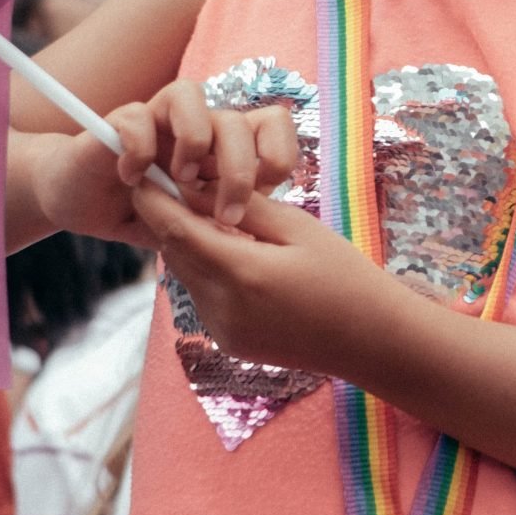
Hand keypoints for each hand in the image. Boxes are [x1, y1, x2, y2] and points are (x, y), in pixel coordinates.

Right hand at [118, 80, 300, 227]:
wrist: (83, 202)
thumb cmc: (143, 213)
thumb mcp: (189, 228)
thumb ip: (218, 228)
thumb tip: (255, 243)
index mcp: (223, 146)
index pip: (272, 123)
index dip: (277, 154)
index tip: (266, 195)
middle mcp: (197, 125)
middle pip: (236, 120)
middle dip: (239, 172)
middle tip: (226, 215)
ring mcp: (159, 118)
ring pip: (190, 96)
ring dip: (193, 141)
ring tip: (180, 181)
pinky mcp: (120, 121)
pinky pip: (137, 116)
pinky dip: (138, 149)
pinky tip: (131, 178)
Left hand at [133, 174, 413, 376]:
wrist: (372, 341)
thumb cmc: (344, 276)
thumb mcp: (297, 228)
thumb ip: (243, 206)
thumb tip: (197, 184)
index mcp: (241, 273)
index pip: (175, 229)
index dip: (153, 199)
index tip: (144, 171)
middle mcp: (222, 307)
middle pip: (175, 252)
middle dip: (172, 218)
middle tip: (181, 184)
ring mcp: (223, 330)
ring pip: (187, 275)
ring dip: (193, 245)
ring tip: (219, 220)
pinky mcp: (229, 342)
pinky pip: (204, 297)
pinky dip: (210, 272)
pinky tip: (241, 259)